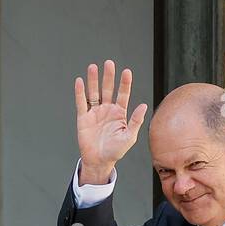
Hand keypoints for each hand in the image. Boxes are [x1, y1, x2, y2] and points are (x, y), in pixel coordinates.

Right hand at [75, 60, 147, 182]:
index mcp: (119, 113)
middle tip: (109, 63)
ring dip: (93, 80)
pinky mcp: (83, 118)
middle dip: (108, 77)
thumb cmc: (115, 151)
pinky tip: (80, 82)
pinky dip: (80, 92)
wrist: (99, 161)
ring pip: (94, 92)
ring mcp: (95, 112)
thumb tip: (144, 105)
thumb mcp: (129, 137)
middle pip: (108, 89)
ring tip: (93, 67)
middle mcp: (107, 110)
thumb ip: (135, 121)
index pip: (123, 94)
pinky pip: (81, 103)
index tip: (127, 72)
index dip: (125, 83)